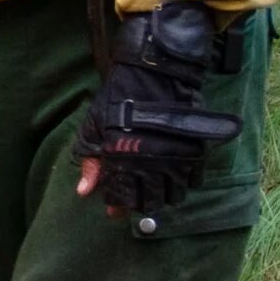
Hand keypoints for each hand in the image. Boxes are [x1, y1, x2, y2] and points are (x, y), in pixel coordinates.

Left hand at [76, 3, 242, 220]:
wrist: (154, 73)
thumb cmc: (118, 98)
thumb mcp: (95, 127)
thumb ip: (90, 161)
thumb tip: (84, 192)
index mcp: (123, 163)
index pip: (122, 199)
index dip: (117, 206)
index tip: (114, 207)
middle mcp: (151, 167)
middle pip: (150, 203)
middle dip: (141, 203)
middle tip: (136, 194)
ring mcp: (175, 161)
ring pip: (173, 197)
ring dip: (163, 195)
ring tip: (155, 185)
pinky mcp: (195, 153)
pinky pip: (192, 182)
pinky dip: (183, 183)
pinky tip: (173, 174)